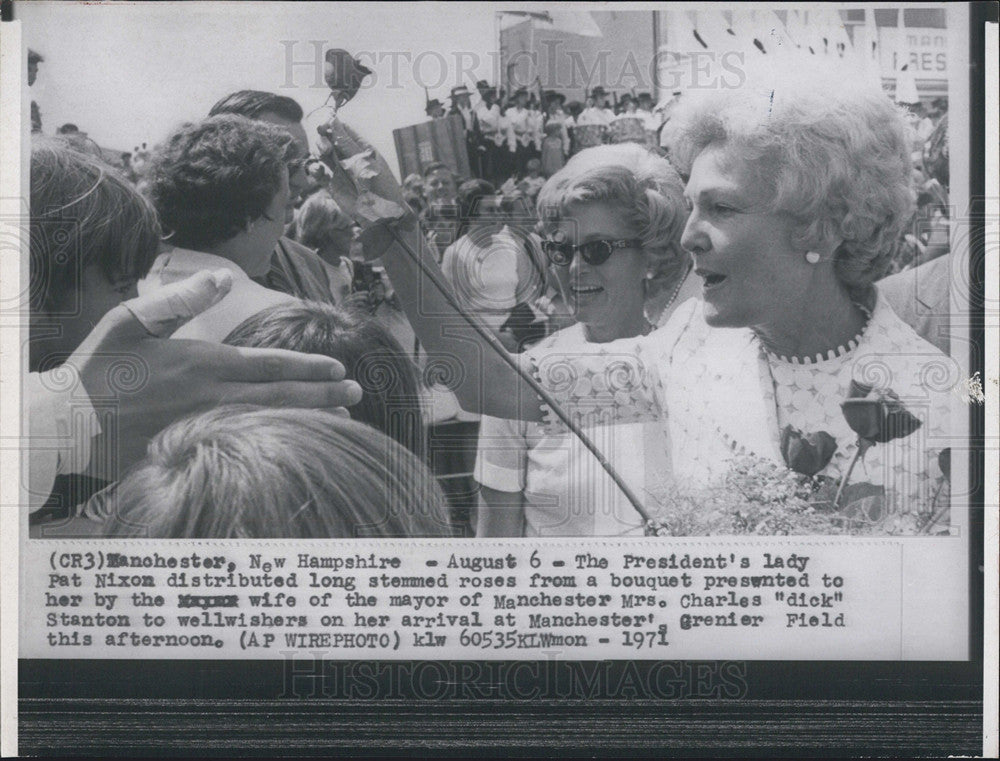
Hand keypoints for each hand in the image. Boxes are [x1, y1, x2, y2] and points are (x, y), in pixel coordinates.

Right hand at [72, 270, 362, 478]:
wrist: (67, 423)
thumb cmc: (99, 367)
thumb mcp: (134, 319)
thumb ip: (183, 298)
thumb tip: (224, 275)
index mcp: (204, 364)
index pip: (271, 364)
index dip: (309, 366)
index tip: (339, 367)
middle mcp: (213, 398)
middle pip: (282, 396)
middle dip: (324, 394)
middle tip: (357, 393)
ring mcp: (206, 429)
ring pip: (271, 424)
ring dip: (310, 420)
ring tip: (343, 418)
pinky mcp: (195, 452)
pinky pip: (247, 447)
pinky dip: (278, 444)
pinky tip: (297, 445)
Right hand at [317, 118, 415, 259]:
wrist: (382, 217)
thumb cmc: (381, 187)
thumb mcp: (366, 163)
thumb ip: (348, 144)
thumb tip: (334, 121)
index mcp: (362, 148)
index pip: (344, 130)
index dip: (333, 125)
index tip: (325, 125)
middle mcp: (349, 157)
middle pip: (329, 139)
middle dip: (324, 138)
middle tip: (327, 146)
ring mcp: (340, 171)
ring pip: (323, 153)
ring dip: (320, 150)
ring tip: (325, 155)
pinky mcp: (332, 185)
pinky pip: (318, 173)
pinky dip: (315, 169)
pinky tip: (319, 170)